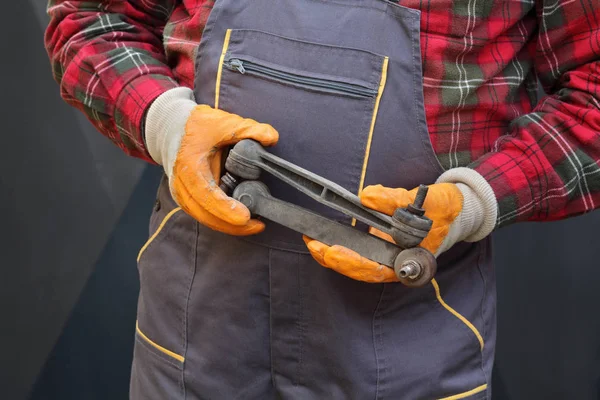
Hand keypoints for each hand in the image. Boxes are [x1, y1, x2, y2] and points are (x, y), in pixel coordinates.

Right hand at [145, 87, 278, 234]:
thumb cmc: (196, 126)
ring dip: (228, 226)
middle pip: (206, 215)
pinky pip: (205, 215)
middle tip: (258, 226)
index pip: (206, 195)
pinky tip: (242, 220)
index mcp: (188, 167)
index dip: (226, 209)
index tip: (245, 216)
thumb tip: (271, 138)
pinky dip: (223, 220)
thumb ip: (249, 129)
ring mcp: (183, 195)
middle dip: (232, 225)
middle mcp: (181, 186)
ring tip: (255, 225)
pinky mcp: (189, 200)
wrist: (172, 129)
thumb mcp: (223, 122)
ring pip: (205, 219)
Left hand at [304, 170, 496, 282]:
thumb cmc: (446, 209)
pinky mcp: (382, 243)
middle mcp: (395, 262)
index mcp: (407, 261)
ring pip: (356, 260)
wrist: (457, 209)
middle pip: (359, 269)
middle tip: (312, 244)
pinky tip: (324, 234)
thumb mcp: (427, 200)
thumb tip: (367, 197)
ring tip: (312, 239)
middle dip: (333, 258)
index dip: (351, 263)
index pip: (375, 269)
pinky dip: (340, 242)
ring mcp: (388, 254)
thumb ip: (396, 200)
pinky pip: (357, 248)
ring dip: (332, 252)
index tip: (331, 252)